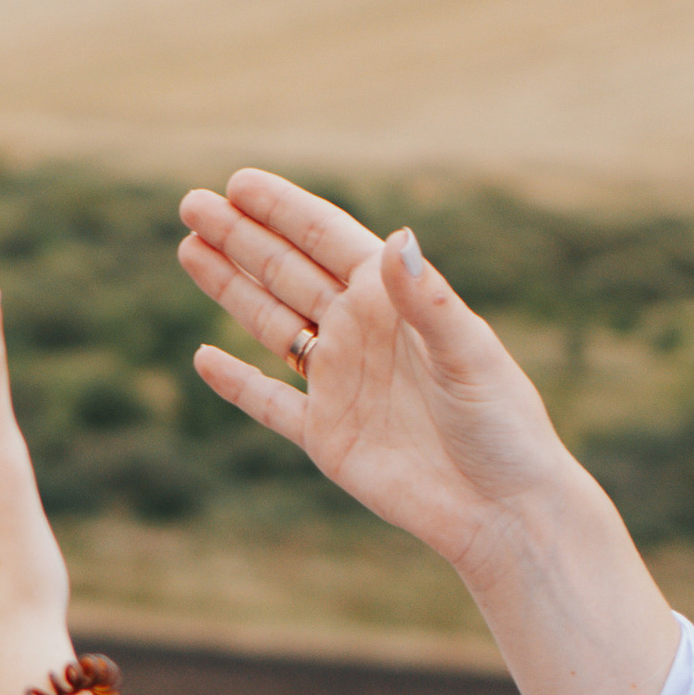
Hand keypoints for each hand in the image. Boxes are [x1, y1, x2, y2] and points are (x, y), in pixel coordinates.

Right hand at [176, 169, 582, 575]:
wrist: (504, 510)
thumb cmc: (503, 425)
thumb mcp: (470, 354)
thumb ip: (426, 299)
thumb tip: (397, 236)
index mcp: (392, 301)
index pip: (326, 240)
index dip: (282, 210)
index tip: (238, 184)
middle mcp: (360, 332)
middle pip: (286, 272)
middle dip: (240, 237)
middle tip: (191, 202)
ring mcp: (339, 383)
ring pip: (270, 323)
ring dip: (230, 288)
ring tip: (188, 249)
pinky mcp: (327, 436)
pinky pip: (270, 403)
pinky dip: (237, 383)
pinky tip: (205, 359)